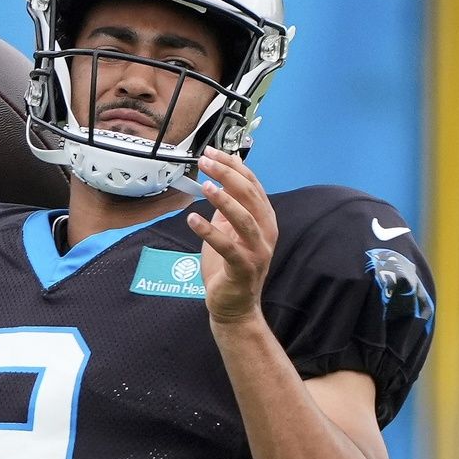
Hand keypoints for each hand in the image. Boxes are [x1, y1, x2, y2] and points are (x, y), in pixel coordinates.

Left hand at [187, 146, 276, 323]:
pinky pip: (227, 247)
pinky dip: (210, 231)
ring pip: (245, 219)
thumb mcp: (229, 229)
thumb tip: (225, 172)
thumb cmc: (229, 266)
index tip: (212, 152)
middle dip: (228, 175)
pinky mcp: (244, 269)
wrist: (234, 306)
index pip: (252, 184)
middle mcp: (266, 232)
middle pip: (251, 196)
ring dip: (224, 200)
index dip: (233, 166)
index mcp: (265, 219)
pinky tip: (192, 220)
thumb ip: (229, 204)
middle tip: (206, 161)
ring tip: (205, 185)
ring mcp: (258, 251)